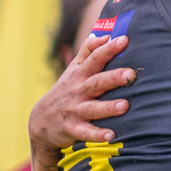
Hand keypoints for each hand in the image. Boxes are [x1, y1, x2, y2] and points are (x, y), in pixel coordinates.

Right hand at [29, 33, 136, 151]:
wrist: (40, 121)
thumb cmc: (65, 91)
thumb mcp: (73, 69)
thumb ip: (88, 50)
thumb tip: (106, 34)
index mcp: (79, 74)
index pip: (94, 58)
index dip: (108, 49)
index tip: (124, 40)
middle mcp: (77, 91)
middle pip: (96, 82)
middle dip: (113, 78)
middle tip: (131, 75)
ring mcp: (74, 110)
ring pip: (93, 108)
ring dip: (108, 107)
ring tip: (125, 106)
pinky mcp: (72, 129)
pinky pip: (86, 132)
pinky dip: (97, 135)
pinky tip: (111, 136)